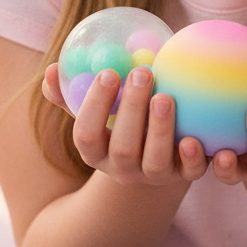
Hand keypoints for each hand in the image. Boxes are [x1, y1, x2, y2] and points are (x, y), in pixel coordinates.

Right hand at [45, 64, 207, 185]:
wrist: (159, 148)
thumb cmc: (121, 116)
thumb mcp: (96, 106)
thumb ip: (71, 90)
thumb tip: (52, 70)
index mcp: (96, 151)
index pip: (86, 136)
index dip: (94, 107)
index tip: (108, 72)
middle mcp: (123, 168)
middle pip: (122, 149)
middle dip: (131, 111)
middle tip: (142, 73)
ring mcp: (154, 175)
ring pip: (155, 162)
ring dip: (160, 130)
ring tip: (165, 96)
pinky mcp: (185, 175)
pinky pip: (191, 173)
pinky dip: (194, 158)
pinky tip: (195, 137)